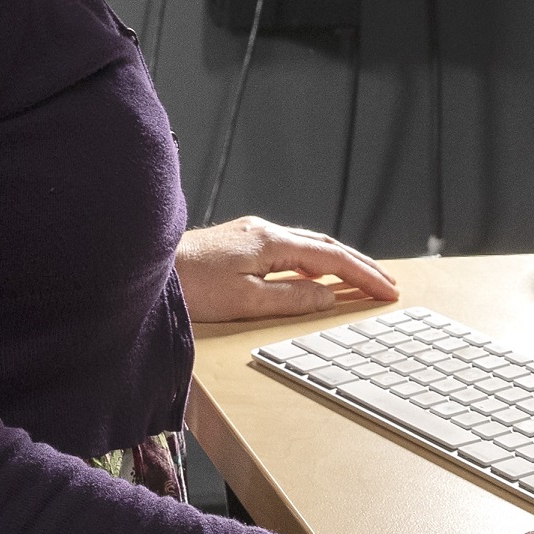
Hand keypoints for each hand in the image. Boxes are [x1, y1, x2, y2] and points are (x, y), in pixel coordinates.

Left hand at [172, 217, 398, 323]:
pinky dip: (312, 262)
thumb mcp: (247, 302)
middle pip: (324, 246)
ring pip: (306, 246)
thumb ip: (292, 299)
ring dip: (336, 262)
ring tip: (360, 280)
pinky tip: (314, 276)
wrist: (145, 268)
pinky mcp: (238, 243)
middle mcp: (264, 231)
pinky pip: (288, 250)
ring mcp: (250, 234)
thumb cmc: (189, 287)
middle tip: (386, 285)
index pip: (331, 258)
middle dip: (358, 266)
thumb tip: (329, 297)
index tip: (389, 290)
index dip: (363, 275)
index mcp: (271, 242)